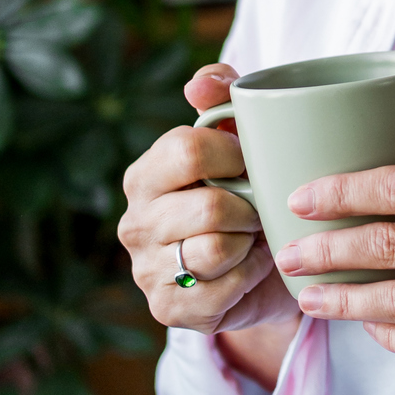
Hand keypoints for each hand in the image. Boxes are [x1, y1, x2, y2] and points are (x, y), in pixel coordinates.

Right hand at [118, 63, 298, 344]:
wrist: (260, 269)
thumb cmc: (245, 195)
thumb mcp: (237, 140)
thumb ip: (221, 97)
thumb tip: (200, 84)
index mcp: (145, 175)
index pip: (188, 150)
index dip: (236, 154)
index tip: (253, 162)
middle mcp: (135, 223)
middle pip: (210, 206)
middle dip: (250, 207)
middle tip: (259, 209)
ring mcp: (146, 270)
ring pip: (217, 249)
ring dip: (250, 243)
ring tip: (253, 238)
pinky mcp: (168, 310)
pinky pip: (224, 288)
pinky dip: (250, 277)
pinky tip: (249, 269)